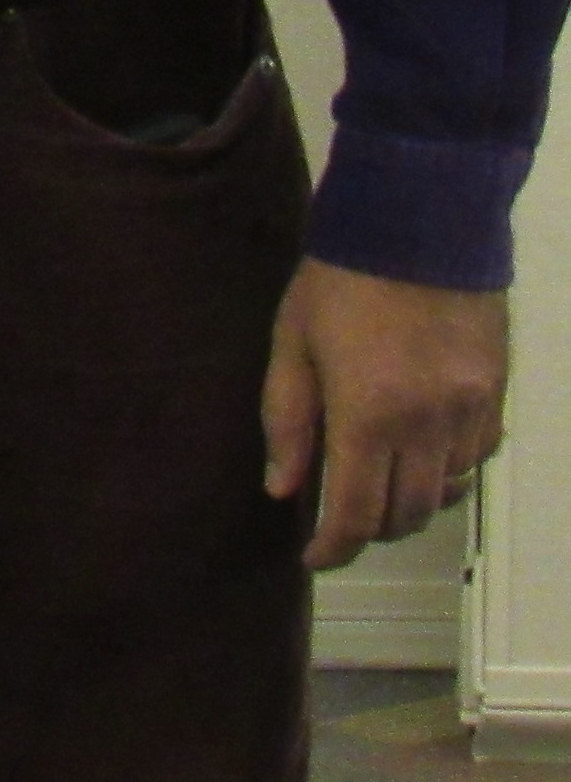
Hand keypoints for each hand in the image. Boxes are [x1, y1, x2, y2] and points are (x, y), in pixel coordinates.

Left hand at [265, 258, 507, 570]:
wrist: (420, 224)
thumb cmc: (340, 280)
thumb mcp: (292, 344)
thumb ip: (287, 421)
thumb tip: (284, 489)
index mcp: (368, 413)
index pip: (357, 513)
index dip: (334, 548)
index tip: (314, 557)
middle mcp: (428, 423)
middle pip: (406, 513)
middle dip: (370, 530)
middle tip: (339, 521)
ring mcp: (470, 410)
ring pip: (445, 491)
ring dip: (410, 502)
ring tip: (376, 487)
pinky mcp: (495, 392)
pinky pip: (475, 455)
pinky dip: (447, 469)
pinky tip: (420, 453)